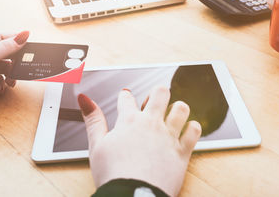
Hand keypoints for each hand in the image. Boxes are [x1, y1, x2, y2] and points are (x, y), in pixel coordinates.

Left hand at [0, 31, 28, 96]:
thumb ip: (7, 46)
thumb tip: (25, 34)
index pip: (11, 38)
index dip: (22, 45)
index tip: (32, 54)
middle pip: (11, 55)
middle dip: (16, 65)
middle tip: (20, 71)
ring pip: (6, 69)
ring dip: (9, 77)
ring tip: (9, 83)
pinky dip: (1, 84)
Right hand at [78, 87, 201, 196]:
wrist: (133, 196)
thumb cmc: (113, 174)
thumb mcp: (96, 145)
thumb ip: (93, 120)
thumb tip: (84, 99)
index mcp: (129, 121)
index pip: (127, 98)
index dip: (126, 96)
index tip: (126, 96)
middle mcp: (151, 124)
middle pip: (160, 93)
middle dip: (158, 92)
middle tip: (155, 99)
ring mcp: (168, 136)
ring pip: (181, 108)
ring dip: (178, 108)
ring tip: (173, 112)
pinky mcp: (182, 150)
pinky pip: (194, 130)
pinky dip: (192, 127)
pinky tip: (187, 129)